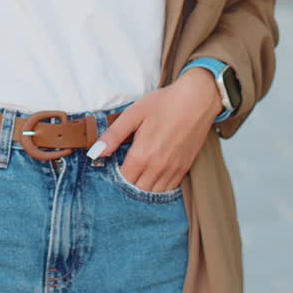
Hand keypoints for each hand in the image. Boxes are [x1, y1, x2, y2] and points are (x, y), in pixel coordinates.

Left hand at [93, 69, 222, 192]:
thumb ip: (113, 135)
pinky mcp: (185, 167)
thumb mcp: (133, 114)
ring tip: (138, 174)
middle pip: (138, 189)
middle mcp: (158, 166)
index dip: (116, 177)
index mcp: (142, 154)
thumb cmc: (164, 103)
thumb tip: (95, 152)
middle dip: (129, 184)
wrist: (197, 100)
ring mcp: (173, 169)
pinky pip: (170, 188)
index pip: (124, 179)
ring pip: (154, 192)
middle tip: (125, 170)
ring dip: (144, 187)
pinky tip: (154, 175)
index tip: (113, 167)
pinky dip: (160, 186)